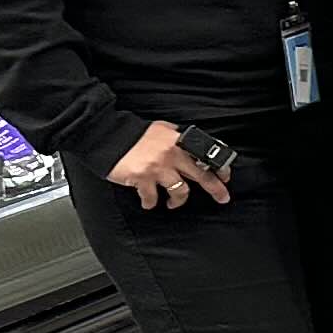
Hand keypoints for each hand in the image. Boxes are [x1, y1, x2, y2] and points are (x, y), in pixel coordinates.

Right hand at [107, 119, 227, 211]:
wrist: (107, 136)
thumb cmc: (133, 134)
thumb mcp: (161, 129)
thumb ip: (176, 137)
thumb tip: (188, 143)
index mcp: (180, 142)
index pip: (208, 156)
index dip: (220, 169)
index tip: (225, 177)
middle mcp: (173, 155)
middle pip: (202, 176)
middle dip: (216, 189)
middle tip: (222, 198)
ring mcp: (158, 167)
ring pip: (180, 191)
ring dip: (178, 200)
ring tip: (174, 202)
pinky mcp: (143, 178)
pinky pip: (152, 197)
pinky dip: (151, 202)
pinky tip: (149, 202)